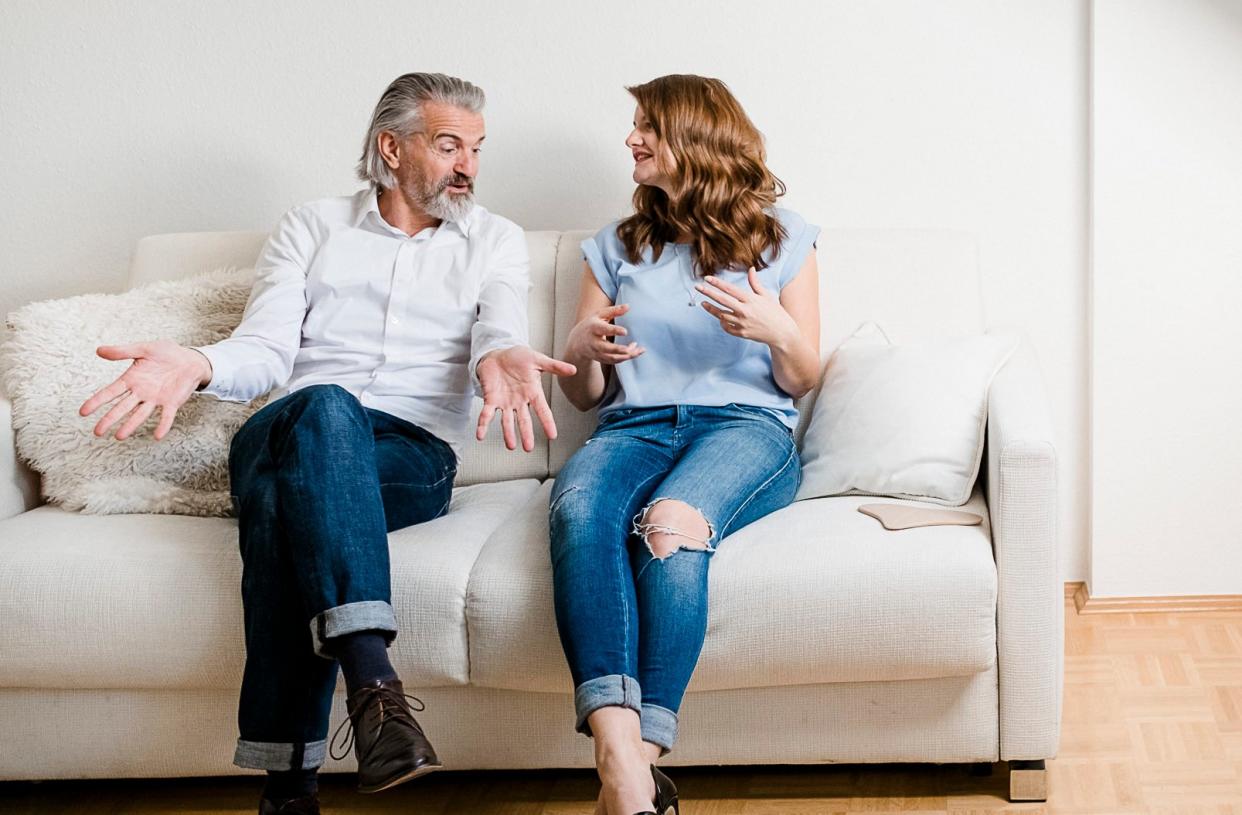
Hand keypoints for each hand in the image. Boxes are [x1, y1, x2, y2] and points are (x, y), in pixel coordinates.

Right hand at [78, 340, 212, 440]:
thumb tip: (98, 350)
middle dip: (109, 419)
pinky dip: (162, 425)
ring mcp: (155, 399)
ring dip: (130, 425)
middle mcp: (140, 392)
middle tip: (97, 432)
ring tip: (119, 436)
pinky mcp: (171, 402)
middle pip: (122, 408)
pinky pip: (166, 416)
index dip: (97, 402)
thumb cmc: (166, 353)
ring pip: (140, 414)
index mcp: (131, 379)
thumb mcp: (144, 348)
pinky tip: (157, 435)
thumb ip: (123, 351)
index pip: (110, 392)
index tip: (83, 412)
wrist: (190, 359)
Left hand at [476, 346, 575, 451]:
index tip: (552, 435)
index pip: (542, 410)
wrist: (499, 353)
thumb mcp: (538, 359)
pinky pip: (486, 414)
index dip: (547, 423)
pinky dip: (483, 424)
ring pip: (506, 421)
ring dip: (508, 434)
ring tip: (511, 446)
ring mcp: (505, 402)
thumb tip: (573, 369)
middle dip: (526, 434)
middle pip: (524, 420)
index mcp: (532, 392)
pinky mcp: (491, 399)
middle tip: (528, 448)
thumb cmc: (518, 357)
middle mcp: (519, 401)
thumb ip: (555, 366)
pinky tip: (480, 434)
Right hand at [564, 304, 643, 364]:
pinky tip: (635, 352)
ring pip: (612, 357)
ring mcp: (597, 353)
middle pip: (606, 348)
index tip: (625, 331)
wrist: (577, 342)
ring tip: (640, 349)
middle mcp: (594, 342)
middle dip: (619, 349)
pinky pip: (614, 361)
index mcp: (594, 328)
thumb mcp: (599, 314)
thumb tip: (628, 306)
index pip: (604, 330)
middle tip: (632, 348)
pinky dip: (625, 358)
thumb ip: (614, 311)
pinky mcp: (601, 359)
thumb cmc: (591, 324)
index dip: (614, 331)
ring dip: (627, 355)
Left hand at [696, 268, 799, 347]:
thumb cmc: (775, 312)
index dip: (717, 283)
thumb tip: (751, 269)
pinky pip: (726, 327)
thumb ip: (755, 283)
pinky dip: (722, 322)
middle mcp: (745, 310)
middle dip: (708, 292)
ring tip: (703, 303)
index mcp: (751, 299)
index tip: (707, 278)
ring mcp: (742, 323)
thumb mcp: (766, 296)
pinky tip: (719, 317)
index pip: (730, 289)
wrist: (782, 333)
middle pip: (722, 300)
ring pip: (721, 314)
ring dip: (711, 308)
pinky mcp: (742, 333)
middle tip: (698, 287)